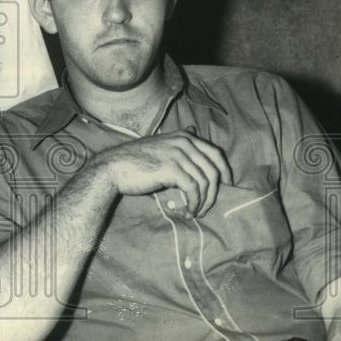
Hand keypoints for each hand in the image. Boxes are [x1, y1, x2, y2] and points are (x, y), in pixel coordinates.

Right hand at [96, 128, 228, 216]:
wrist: (114, 167)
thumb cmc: (136, 160)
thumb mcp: (161, 144)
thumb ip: (179, 140)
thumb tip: (194, 129)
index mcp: (184, 137)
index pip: (215, 153)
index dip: (225, 171)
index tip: (227, 186)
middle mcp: (184, 143)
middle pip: (213, 170)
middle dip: (215, 192)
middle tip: (207, 206)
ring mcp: (178, 155)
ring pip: (204, 182)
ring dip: (203, 202)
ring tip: (195, 212)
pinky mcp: (172, 169)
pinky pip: (193, 190)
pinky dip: (194, 203)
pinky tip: (188, 211)